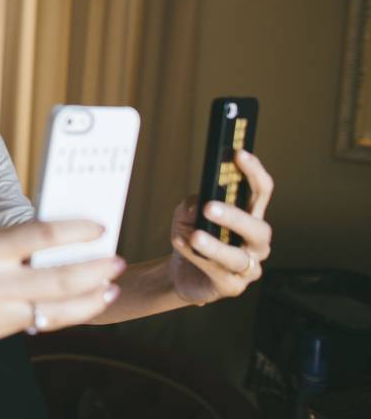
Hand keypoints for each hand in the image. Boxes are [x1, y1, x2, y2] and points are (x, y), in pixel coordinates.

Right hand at [0, 217, 125, 341]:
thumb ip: (5, 239)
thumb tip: (47, 242)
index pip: (42, 236)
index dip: (77, 231)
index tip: (99, 226)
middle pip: (58, 281)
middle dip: (95, 271)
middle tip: (116, 261)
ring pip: (52, 311)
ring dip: (86, 300)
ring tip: (107, 289)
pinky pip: (31, 322)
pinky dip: (55, 312)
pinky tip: (72, 303)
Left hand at [170, 150, 273, 304]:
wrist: (181, 272)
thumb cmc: (191, 235)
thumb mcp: (186, 214)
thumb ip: (192, 205)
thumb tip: (197, 206)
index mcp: (250, 216)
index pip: (260, 191)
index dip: (254, 172)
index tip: (238, 154)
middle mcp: (255, 243)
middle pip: (257, 228)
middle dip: (235, 216)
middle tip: (210, 207)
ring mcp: (247, 267)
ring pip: (238, 256)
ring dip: (215, 245)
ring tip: (194, 236)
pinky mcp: (232, 286)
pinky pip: (216, 271)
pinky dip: (197, 257)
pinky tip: (181, 244)